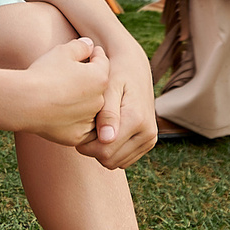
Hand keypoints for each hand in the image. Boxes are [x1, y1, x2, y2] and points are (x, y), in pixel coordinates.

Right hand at [9, 37, 111, 147]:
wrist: (25, 102)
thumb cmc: (44, 73)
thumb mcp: (62, 51)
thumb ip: (80, 46)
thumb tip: (89, 44)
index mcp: (100, 78)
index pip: (102, 63)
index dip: (94, 56)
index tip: (88, 54)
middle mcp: (100, 101)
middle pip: (98, 88)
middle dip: (89, 82)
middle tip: (73, 76)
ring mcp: (89, 121)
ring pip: (91, 110)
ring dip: (84, 104)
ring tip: (66, 96)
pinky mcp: (77, 136)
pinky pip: (81, 129)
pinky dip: (75, 122)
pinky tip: (62, 114)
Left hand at [75, 38, 159, 169]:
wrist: (133, 67)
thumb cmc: (115, 73)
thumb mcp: (108, 87)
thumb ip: (107, 113)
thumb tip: (107, 139)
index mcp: (137, 119)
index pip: (104, 151)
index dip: (85, 145)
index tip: (78, 128)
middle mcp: (148, 132)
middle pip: (110, 160)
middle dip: (93, 149)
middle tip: (85, 128)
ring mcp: (150, 138)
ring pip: (117, 162)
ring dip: (102, 150)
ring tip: (96, 128)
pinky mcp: (149, 141)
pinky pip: (124, 159)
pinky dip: (112, 150)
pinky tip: (105, 132)